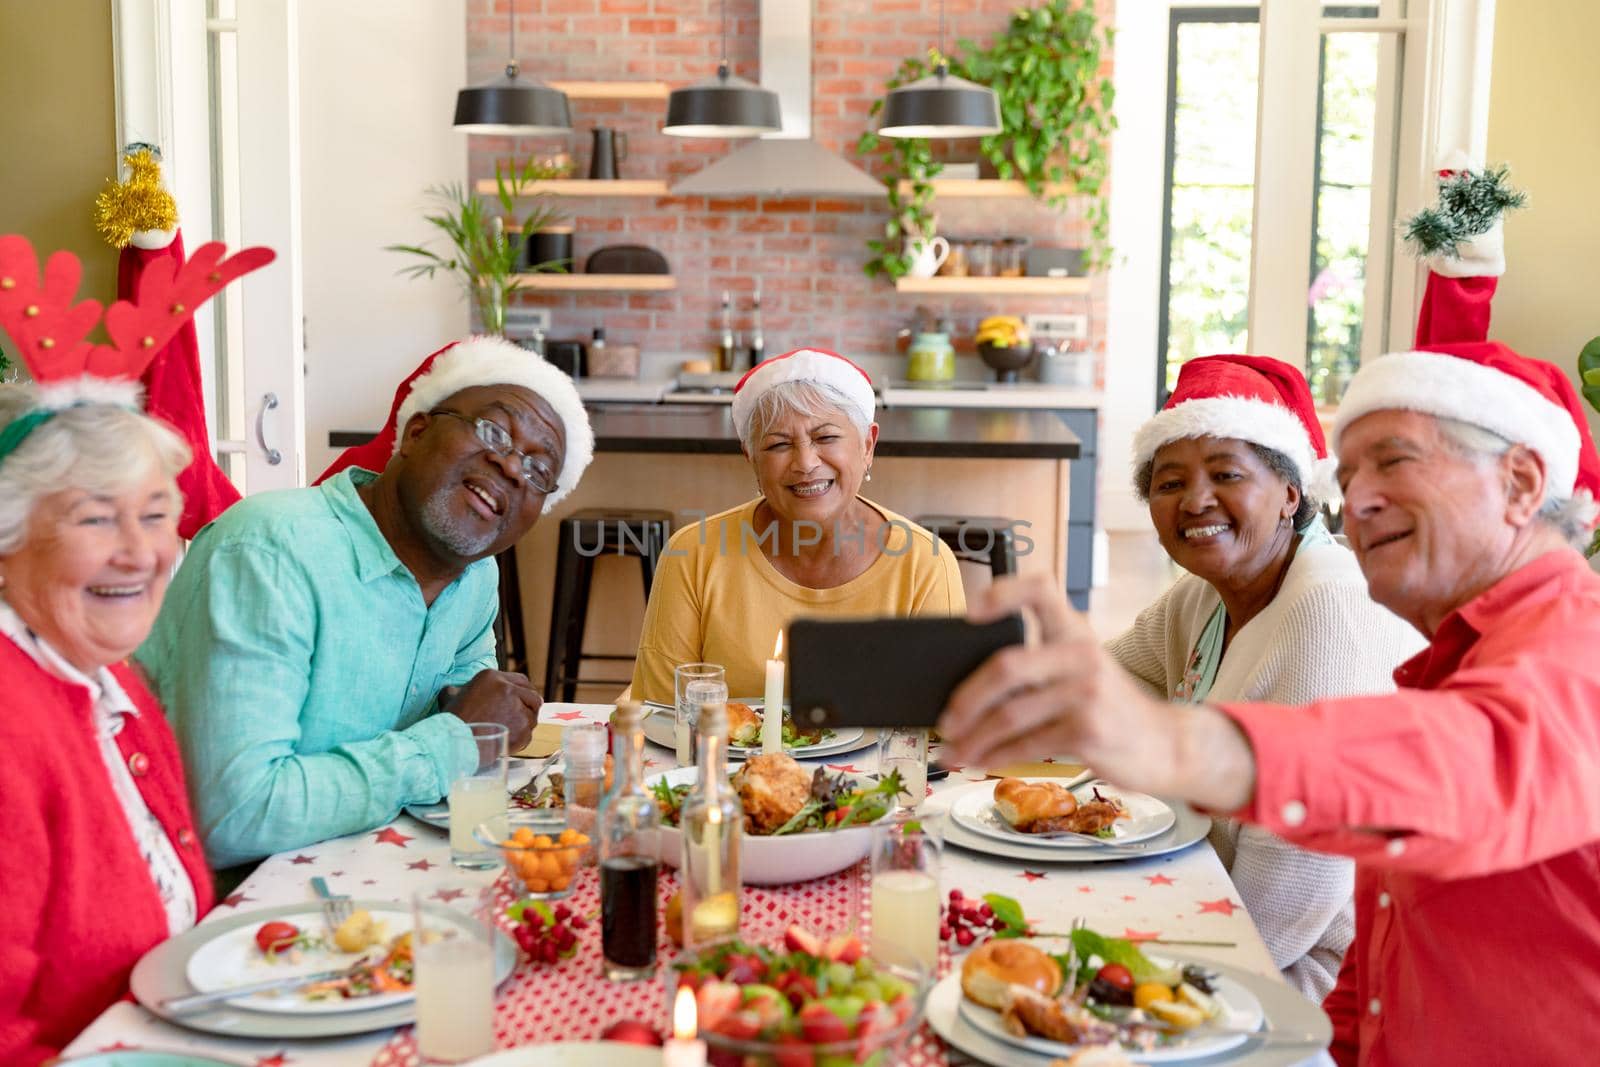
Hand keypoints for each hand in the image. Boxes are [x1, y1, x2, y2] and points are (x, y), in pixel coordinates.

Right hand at [443, 669, 541, 751]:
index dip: (525, 692)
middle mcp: (508, 689)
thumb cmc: (451, 722)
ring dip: (523, 726)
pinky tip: (506, 742)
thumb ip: (457, 689)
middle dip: (530, 708)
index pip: (521, 681)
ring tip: (508, 733)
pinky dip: (520, 741)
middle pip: (533, 697)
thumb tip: (453, 690)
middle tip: (522, 719)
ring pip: (532, 717)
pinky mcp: (523, 727)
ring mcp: (518, 708)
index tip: (524, 701)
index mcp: (492, 677)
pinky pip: (528, 734)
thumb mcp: (449, 696)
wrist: (457, 742)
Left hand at [936, 573, 1255, 810]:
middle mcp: (1081, 654)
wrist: (1166, 744)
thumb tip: (964, 689)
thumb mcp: (1082, 670)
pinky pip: (1026, 745)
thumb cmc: (1109, 706)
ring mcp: (1086, 693)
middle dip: (965, 698)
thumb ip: (1038, 666)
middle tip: (944, 720)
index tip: (970, 613)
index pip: (1040, 589)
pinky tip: (981, 761)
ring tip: (953, 752)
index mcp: (1075, 630)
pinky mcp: (1088, 731)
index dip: (1002, 593)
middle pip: (1005, 667)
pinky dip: (995, 756)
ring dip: (973, 738)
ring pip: (1009, 714)